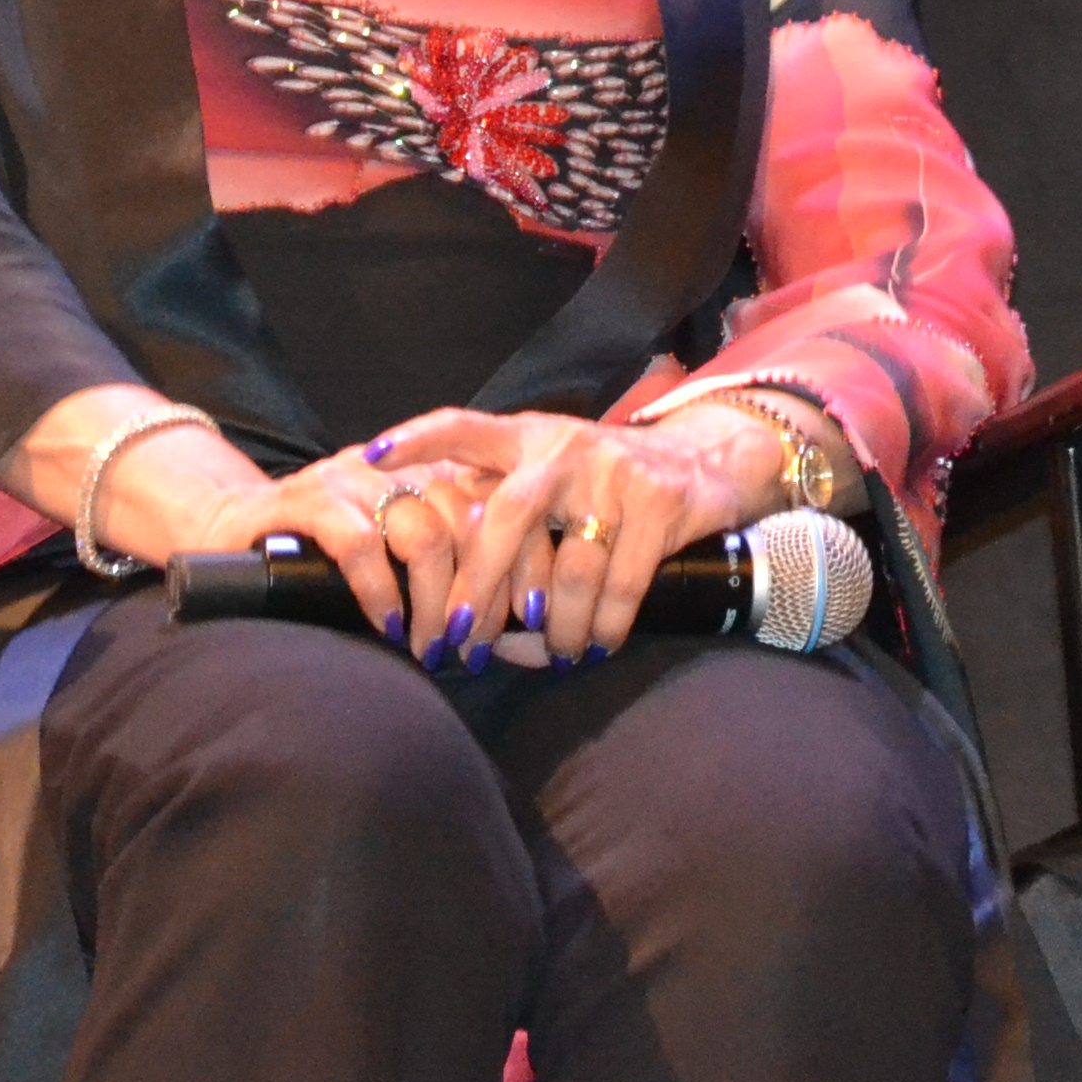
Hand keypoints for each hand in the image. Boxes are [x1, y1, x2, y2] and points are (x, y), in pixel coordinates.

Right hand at [152, 443, 497, 656]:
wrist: (231, 525)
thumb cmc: (324, 553)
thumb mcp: (394, 549)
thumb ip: (444, 567)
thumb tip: (499, 630)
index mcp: (432, 468)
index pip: (498, 508)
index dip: (517, 565)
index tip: (521, 621)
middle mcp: (400, 464)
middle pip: (470, 523)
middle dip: (480, 593)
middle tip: (473, 646)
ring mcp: (352, 477)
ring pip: (424, 534)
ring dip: (436, 601)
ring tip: (432, 645)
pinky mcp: (307, 499)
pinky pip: (360, 546)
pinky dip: (382, 593)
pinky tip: (389, 626)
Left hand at [371, 403, 783, 668]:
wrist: (710, 460)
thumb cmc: (607, 484)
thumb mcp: (553, 473)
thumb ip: (502, 509)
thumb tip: (444, 593)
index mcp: (530, 437)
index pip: (465, 425)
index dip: (418, 438)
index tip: (371, 458)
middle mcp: (567, 447)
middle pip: (507, 517)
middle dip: (477, 586)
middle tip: (455, 639)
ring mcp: (616, 473)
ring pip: (569, 570)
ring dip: (554, 628)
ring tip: (549, 655)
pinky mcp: (661, 504)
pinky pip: (622, 586)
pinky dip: (605, 627)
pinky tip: (596, 645)